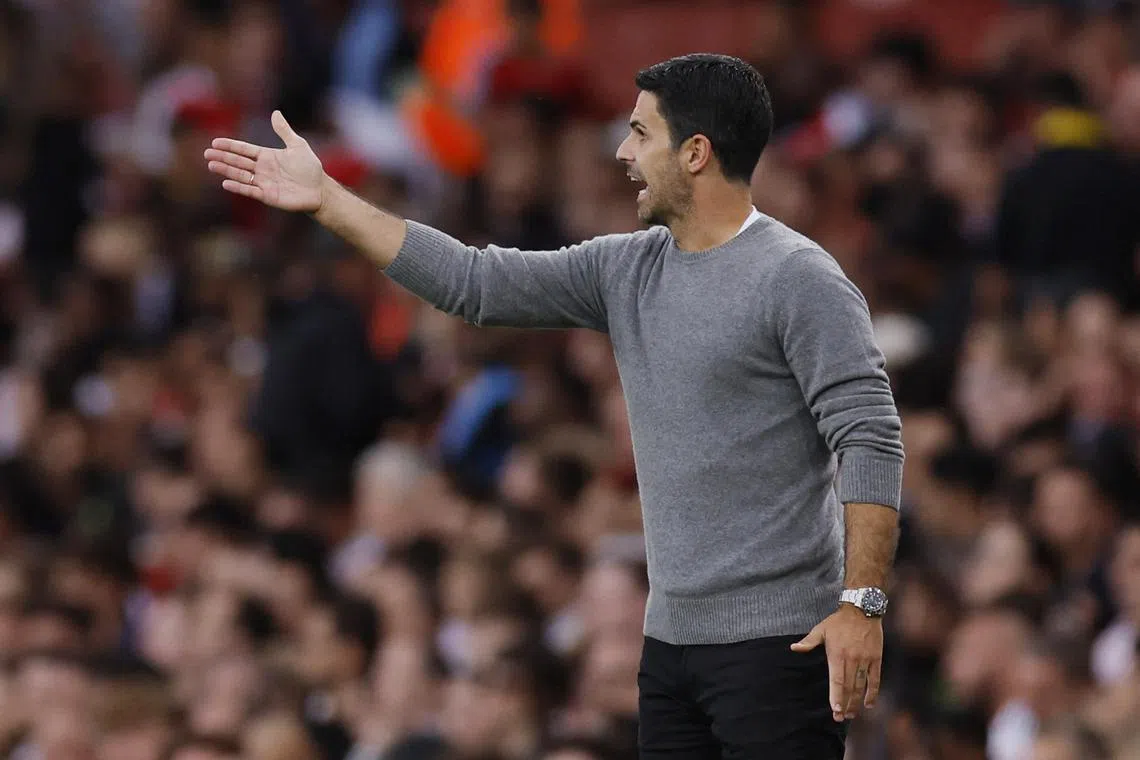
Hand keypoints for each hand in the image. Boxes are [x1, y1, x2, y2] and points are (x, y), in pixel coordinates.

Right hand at [204, 110, 324, 212]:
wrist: (319, 190)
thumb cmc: (310, 168)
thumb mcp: (298, 146)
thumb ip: (284, 131)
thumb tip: (275, 113)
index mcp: (267, 156)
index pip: (244, 149)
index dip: (230, 146)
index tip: (215, 142)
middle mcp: (262, 169)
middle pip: (238, 162)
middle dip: (223, 157)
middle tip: (206, 154)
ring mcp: (264, 183)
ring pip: (240, 175)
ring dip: (226, 170)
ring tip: (211, 165)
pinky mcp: (267, 196)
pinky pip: (250, 190)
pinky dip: (238, 187)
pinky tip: (226, 182)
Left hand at [790, 604, 882, 721]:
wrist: (862, 609)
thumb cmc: (839, 621)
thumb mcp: (821, 629)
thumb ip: (809, 641)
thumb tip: (794, 648)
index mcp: (837, 654)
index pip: (837, 680)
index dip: (836, 695)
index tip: (835, 709)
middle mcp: (852, 659)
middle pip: (849, 687)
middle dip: (845, 704)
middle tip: (841, 717)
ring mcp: (865, 660)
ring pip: (861, 686)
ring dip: (857, 702)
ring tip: (852, 714)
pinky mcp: (876, 659)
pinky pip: (875, 679)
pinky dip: (873, 692)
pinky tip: (869, 704)